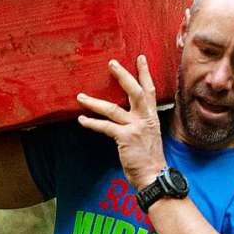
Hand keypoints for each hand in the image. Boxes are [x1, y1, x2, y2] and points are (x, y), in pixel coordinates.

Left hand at [76, 55, 167, 188]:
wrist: (153, 175)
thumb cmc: (148, 157)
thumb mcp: (149, 134)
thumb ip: (140, 122)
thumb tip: (126, 114)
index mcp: (151, 116)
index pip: (150, 90)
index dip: (145, 73)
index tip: (141, 57)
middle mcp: (145, 118)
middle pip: (134, 91)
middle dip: (123, 76)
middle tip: (111, 63)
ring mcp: (135, 128)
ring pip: (112, 108)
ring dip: (94, 102)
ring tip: (80, 96)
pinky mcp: (125, 138)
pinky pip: (105, 127)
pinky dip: (91, 123)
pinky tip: (81, 119)